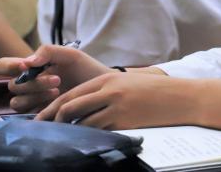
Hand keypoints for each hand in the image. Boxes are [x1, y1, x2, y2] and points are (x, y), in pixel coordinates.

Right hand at [0, 44, 112, 112]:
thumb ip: (48, 52)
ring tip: (57, 91)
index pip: (3, 65)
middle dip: (33, 82)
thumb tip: (27, 62)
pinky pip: (27, 116)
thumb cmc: (85, 69)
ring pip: (17, 101)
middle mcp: (28, 85)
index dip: (9, 66)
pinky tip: (56, 104)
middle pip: (12, 85)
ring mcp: (33, 101)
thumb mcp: (70, 55)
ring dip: (35, 95)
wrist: (102, 88)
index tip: (26, 66)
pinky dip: (38, 109)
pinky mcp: (40, 115)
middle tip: (57, 79)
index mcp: (31, 67)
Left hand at [37, 71, 192, 129]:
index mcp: (107, 78)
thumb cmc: (154, 91)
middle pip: (70, 106)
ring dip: (70, 132)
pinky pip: (99, 132)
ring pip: (82, 122)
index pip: (71, 94)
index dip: (52, 108)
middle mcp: (108, 90)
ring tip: (61, 139)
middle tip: (43, 132)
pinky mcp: (124, 121)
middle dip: (53, 121)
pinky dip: (88, 137)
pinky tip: (83, 141)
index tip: (40, 119)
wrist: (180, 97)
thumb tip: (80, 106)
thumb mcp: (127, 83)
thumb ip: (104, 91)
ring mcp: (116, 106)